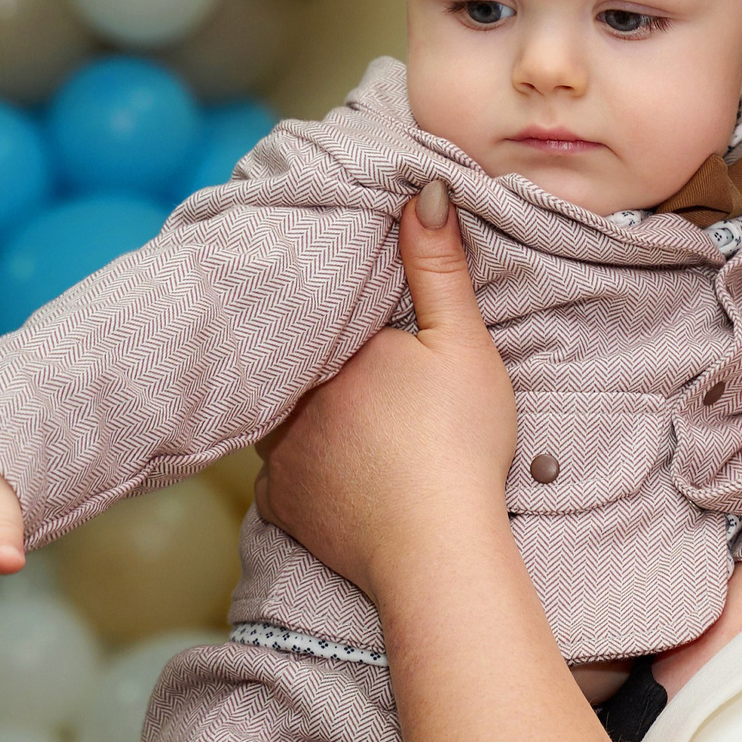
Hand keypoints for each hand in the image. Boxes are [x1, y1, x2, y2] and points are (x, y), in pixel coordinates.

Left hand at [255, 182, 516, 601]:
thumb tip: (421, 191)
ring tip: (333, 416)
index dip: (325, 310)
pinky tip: (332, 475)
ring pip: (279, 422)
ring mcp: (280, 461)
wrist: (437, 550)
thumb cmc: (457, 444)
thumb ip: (437, 268)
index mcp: (331, 353)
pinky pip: (282, 481)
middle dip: (309, 363)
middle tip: (339, 365)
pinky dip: (304, 476)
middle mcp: (290, 401)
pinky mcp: (284, 510)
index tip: (342, 312)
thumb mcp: (461, 344)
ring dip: (299, 418)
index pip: (313, 316)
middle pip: (292, 368)